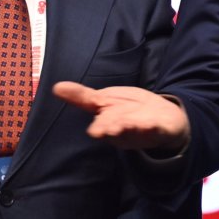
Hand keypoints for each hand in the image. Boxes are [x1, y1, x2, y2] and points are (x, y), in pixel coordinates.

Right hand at [54, 82, 190, 151]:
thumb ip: (82, 97)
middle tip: (109, 130)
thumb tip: (55, 87)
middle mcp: (124, 130)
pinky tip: (152, 124)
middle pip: (117, 129)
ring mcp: (143, 130)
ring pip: (136, 131)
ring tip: (130, 126)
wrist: (162, 118)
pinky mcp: (161, 128)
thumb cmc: (128, 110)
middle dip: (113, 129)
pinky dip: (154, 128)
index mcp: (109, 123)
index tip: (95, 131)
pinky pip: (158, 129)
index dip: (100, 127)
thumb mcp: (104, 100)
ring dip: (132, 128)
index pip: (102, 125)